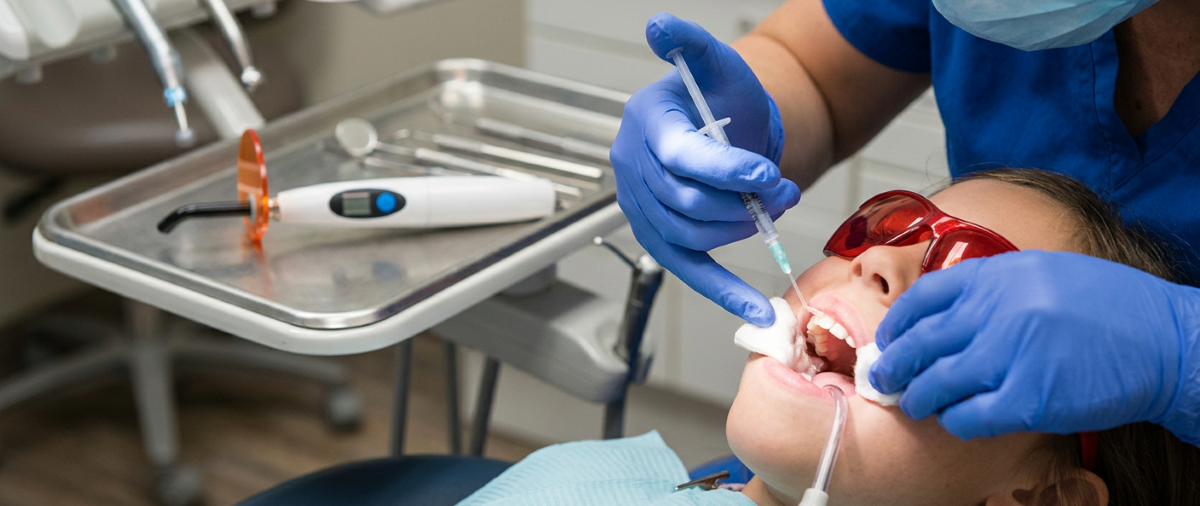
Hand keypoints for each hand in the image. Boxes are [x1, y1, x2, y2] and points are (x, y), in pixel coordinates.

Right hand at [611, 12, 798, 325]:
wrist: (723, 128)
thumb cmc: (722, 98)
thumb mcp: (717, 65)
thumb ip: (692, 44)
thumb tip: (659, 25)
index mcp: (646, 123)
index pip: (680, 157)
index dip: (726, 170)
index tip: (767, 175)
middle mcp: (633, 167)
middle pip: (687, 202)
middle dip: (743, 202)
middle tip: (785, 190)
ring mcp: (642, 208)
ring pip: (692, 235)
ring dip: (741, 229)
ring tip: (774, 207)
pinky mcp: (661, 239)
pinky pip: (690, 271)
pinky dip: (724, 292)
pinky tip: (756, 310)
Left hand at [870, 251, 1199, 444]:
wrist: (1167, 342)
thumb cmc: (1107, 307)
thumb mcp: (1042, 273)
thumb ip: (990, 288)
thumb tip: (937, 314)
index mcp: (998, 276)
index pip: (923, 299)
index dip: (897, 324)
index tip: (888, 340)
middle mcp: (998, 312)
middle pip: (920, 343)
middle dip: (895, 366)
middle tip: (884, 379)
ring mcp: (1012, 356)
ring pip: (937, 383)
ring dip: (918, 398)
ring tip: (915, 403)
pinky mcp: (1029, 399)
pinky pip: (968, 417)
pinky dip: (955, 421)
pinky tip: (957, 419)